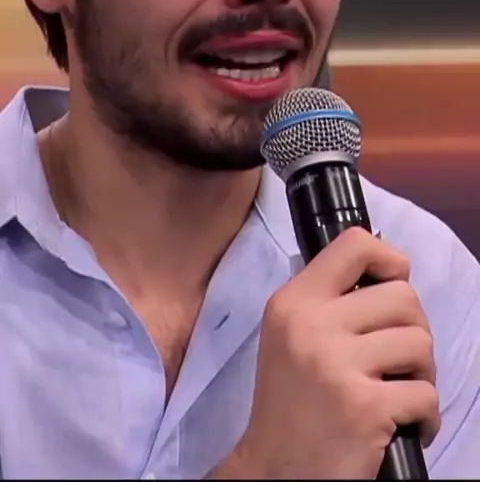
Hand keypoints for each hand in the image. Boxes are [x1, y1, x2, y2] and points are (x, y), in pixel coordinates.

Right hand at [215, 227, 439, 479]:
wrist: (274, 471)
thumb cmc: (290, 402)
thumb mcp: (291, 334)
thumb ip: (329, 301)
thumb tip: (390, 272)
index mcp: (294, 301)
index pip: (355, 244)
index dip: (389, 258)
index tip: (392, 284)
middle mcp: (313, 324)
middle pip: (403, 296)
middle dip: (413, 329)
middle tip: (397, 359)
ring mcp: (338, 365)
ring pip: (420, 343)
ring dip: (422, 374)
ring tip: (398, 392)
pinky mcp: (364, 407)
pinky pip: (425, 394)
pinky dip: (425, 416)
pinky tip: (404, 425)